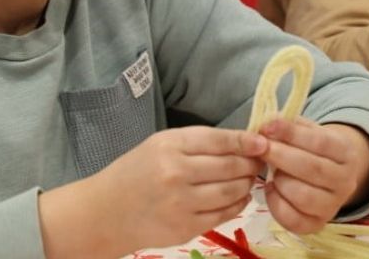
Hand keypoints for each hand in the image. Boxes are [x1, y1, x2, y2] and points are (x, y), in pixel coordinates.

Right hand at [86, 126, 267, 253]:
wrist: (105, 212)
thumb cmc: (134, 172)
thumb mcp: (160, 145)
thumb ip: (197, 143)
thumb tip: (242, 142)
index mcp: (170, 146)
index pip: (220, 141)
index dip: (246, 142)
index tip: (263, 142)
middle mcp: (176, 173)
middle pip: (231, 166)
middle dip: (250, 163)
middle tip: (258, 161)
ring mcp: (182, 203)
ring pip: (231, 190)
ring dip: (246, 184)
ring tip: (248, 179)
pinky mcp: (186, 227)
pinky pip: (224, 213)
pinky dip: (237, 204)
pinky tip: (238, 197)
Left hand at [258, 119, 368, 234]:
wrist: (330, 176)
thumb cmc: (313, 149)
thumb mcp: (309, 131)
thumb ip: (291, 125)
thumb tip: (267, 122)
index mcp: (346, 152)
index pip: (320, 142)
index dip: (291, 134)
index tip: (267, 127)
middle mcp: (346, 181)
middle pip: (312, 169)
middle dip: (280, 156)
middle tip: (260, 148)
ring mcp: (333, 206)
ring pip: (304, 196)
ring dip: (280, 181)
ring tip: (270, 171)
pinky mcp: (317, 224)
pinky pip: (293, 219)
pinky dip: (275, 203)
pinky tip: (271, 188)